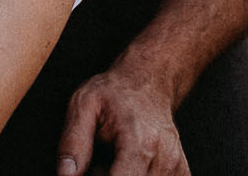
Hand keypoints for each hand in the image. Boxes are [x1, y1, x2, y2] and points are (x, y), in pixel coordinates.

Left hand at [57, 68, 188, 175]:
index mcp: (140, 143)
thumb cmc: (114, 93)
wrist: (147, 82)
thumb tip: (65, 175)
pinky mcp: (182, 172)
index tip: (91, 167)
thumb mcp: (83, 105)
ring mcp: (177, 167)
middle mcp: (165, 159)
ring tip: (112, 161)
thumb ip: (73, 142)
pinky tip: (128, 166)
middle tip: (98, 162)